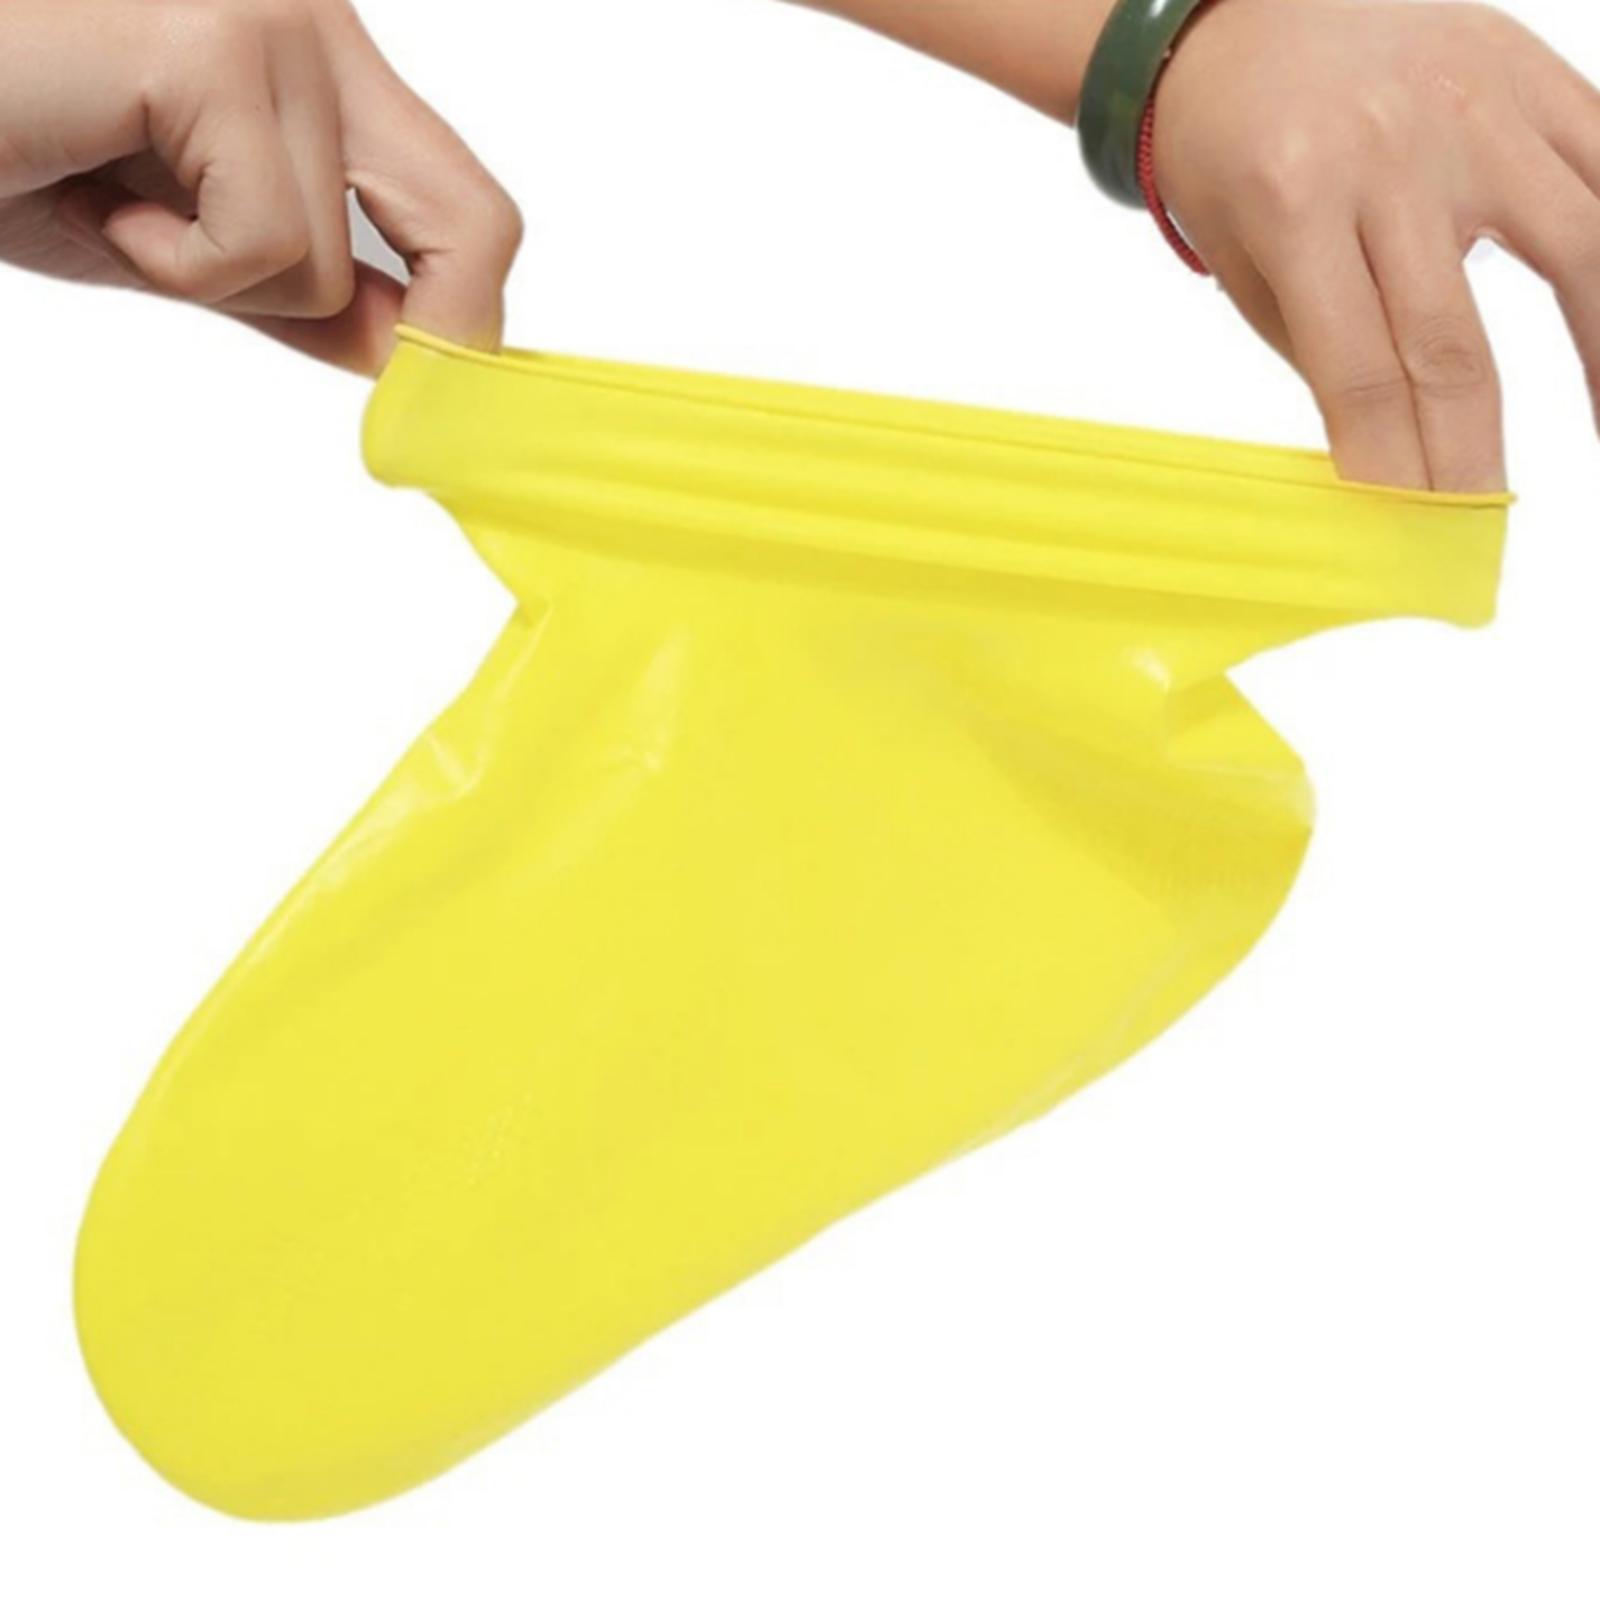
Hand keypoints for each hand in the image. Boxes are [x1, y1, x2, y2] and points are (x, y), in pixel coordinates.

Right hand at [0, 0, 522, 372]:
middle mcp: (313, 21)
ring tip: (114, 206)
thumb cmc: (11, 145)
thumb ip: (298, 290)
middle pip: (474, 223)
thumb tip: (409, 351)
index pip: (465, 207)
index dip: (466, 316)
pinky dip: (171, 260)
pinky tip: (90, 190)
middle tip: (389, 402)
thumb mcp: (182, 242)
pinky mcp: (209, 42)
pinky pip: (263, 241)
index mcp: (320, 58)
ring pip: (336, 264)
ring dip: (216, 279)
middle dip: (436, 337)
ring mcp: (269, 21)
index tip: (432, 398)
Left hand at [1153, 0, 1599, 491]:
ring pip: (1578, 247)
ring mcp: (1475, 108)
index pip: (1359, 376)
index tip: (1412, 535)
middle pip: (1454, 342)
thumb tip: (1386, 453)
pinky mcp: (1531, 74)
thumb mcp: (1246, 258)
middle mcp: (1393, 155)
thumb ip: (1319, 347)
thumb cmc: (1236, 153)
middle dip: (1472, 452)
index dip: (1393, 467)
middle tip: (1483, 519)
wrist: (1243, 14)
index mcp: (1296, 205)